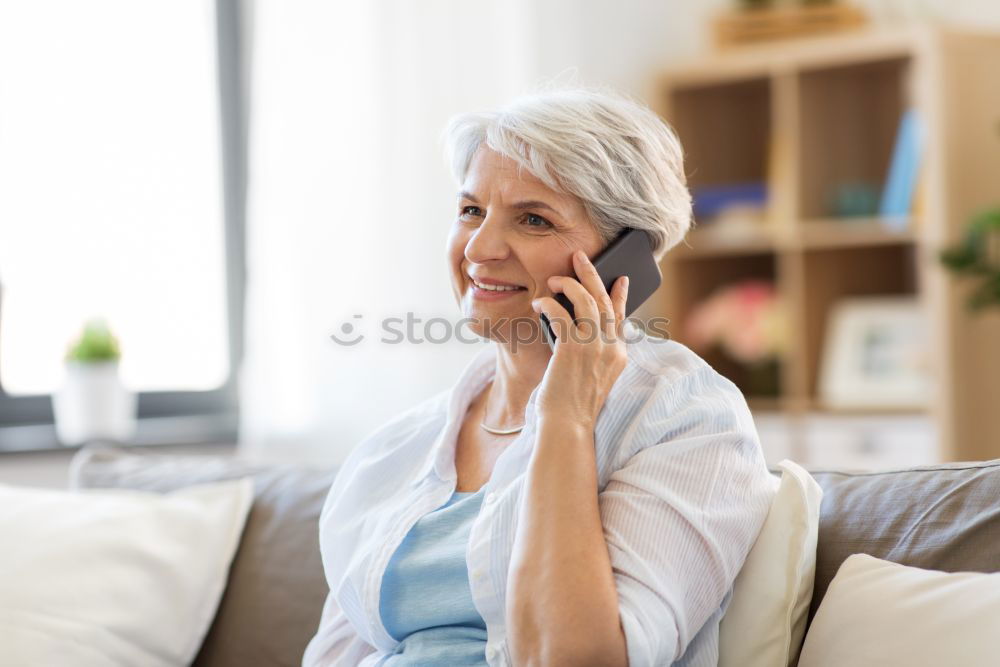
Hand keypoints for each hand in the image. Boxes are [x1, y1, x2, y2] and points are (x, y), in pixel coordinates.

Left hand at [531, 249, 628, 429]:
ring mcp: (593, 347)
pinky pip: (561, 313)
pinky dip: (549, 303)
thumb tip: (578, 328)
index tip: (620, 279)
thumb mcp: (592, 378)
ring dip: (569, 284)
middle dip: (592, 274)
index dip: (620, 295)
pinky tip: (540, 302)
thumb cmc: (573, 406)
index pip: (621, 318)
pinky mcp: (572, 349)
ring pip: (586, 301)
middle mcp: (610, 348)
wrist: (568, 426)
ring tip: (555, 278)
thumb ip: (593, 354)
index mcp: (618, 356)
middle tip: (580, 257)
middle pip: (604, 301)